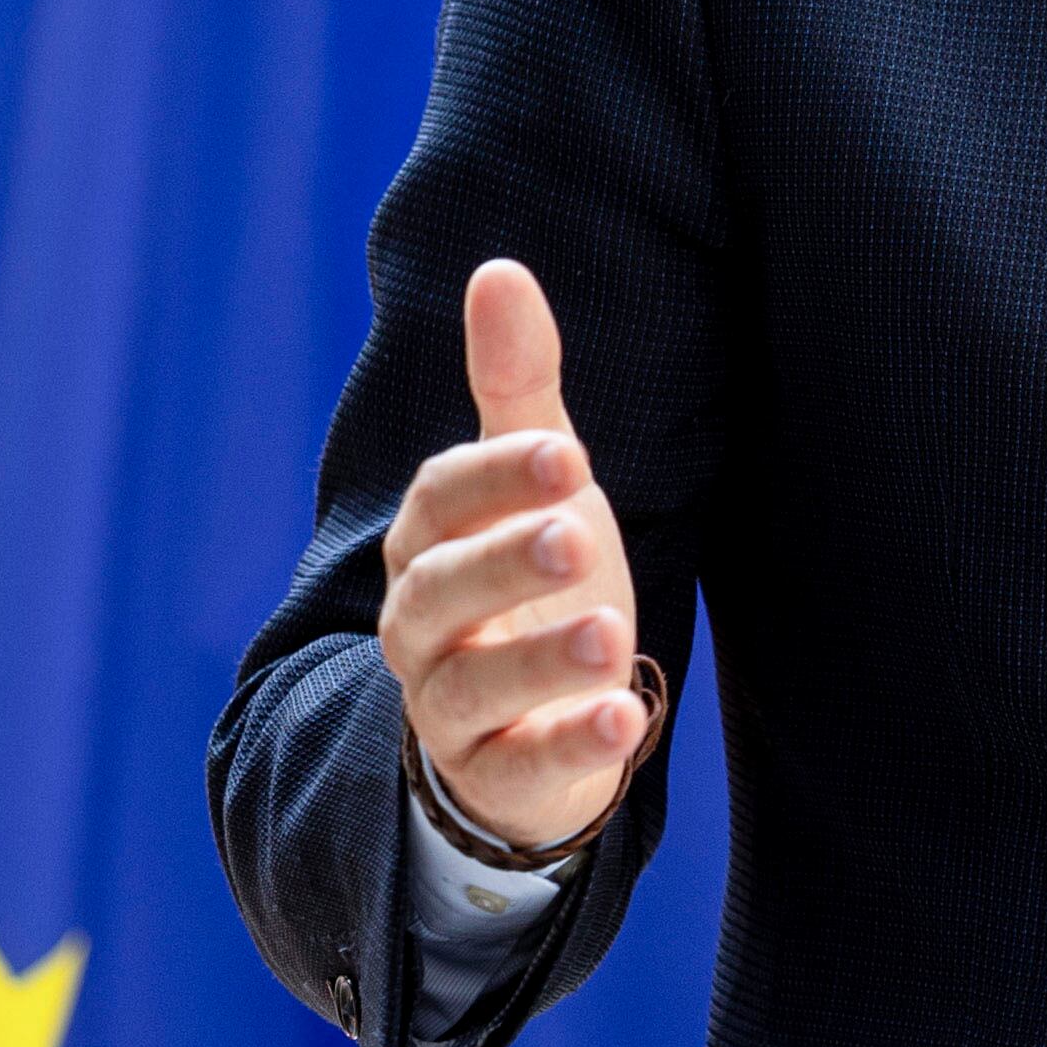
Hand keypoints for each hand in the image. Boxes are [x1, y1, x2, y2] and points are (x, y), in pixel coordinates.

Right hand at [378, 259, 650, 855]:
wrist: (534, 720)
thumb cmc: (533, 579)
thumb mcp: (536, 482)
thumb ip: (517, 387)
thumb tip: (497, 269)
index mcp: (428, 544)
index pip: (440, 501)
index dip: (496, 477)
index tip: (568, 453)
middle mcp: (421, 626)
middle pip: (442, 590)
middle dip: (506, 561)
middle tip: (576, 534)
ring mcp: (450, 710)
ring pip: (473, 685)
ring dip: (540, 659)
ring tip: (611, 633)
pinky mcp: (494, 777)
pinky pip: (522, 766)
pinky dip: (570, 744)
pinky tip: (625, 718)